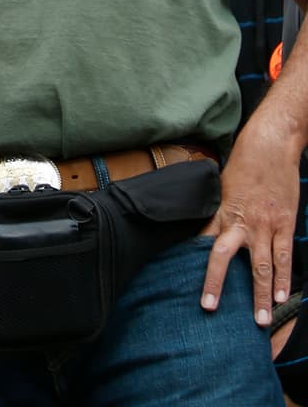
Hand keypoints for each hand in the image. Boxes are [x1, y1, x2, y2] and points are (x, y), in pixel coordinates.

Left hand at [201, 115, 299, 323]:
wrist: (270, 145)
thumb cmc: (245, 163)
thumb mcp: (223, 184)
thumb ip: (218, 208)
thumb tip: (208, 226)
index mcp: (220, 210)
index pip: (202, 240)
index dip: (191, 260)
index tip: (180, 275)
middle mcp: (239, 221)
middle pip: (223, 257)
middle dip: (216, 283)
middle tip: (209, 307)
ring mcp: (263, 225)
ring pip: (260, 267)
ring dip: (260, 295)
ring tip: (260, 320)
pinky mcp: (284, 225)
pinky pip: (283, 257)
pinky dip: (283, 280)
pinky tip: (282, 297)